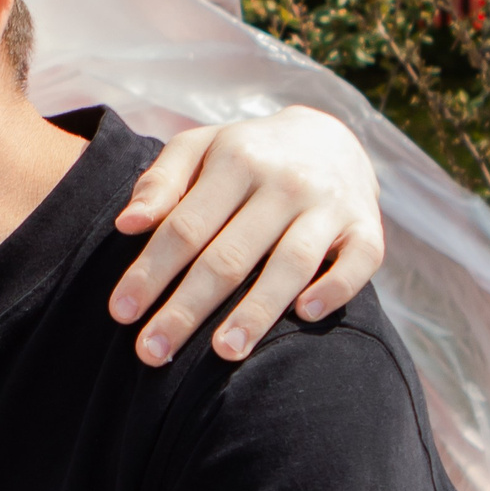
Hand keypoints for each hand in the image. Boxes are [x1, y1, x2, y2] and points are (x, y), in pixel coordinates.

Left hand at [108, 105, 382, 365]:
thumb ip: (160, 182)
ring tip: (223, 352)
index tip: (121, 314)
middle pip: (230, 256)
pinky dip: (334, 287)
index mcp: (236, 160)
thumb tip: (127, 224)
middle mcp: (285, 182)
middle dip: (187, 308)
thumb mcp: (198, 149)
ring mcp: (330, 206)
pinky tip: (304, 315)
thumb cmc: (244, 157)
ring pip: (291, 264)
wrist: (329, 138)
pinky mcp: (368, 227)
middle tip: (152, 352)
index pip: (185, 227)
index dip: (151, 271)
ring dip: (257, 311)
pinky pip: (360, 262)